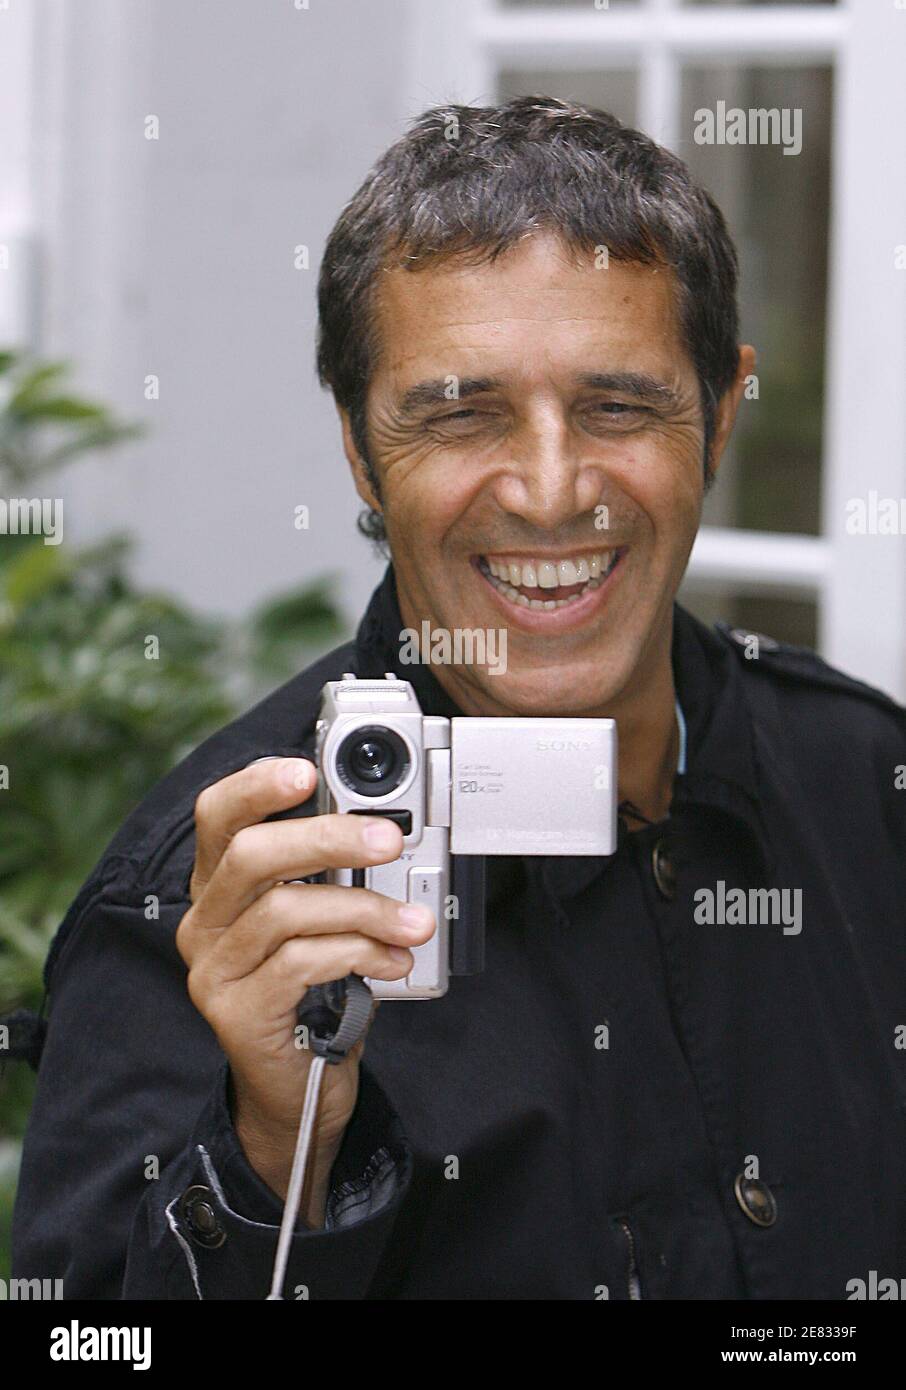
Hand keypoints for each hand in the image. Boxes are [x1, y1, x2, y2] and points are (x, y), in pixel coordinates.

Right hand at [175, 757, 434, 1223]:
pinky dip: (358, 953)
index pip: (218, 817)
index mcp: (220, 888)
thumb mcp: (319, 923)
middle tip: (389, 838)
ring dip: (364, 909)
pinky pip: (300, 963)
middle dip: (329, 838)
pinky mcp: (236, 1012)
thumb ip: (331, 876)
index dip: (257, 786)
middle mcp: (203, 923)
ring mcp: (213, 970)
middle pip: (252, 854)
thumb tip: (383, 828)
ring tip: (412, 923)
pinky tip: (392, 962)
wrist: (299, 1092)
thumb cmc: (314, 994)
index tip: (308, 770)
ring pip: (286, 910)